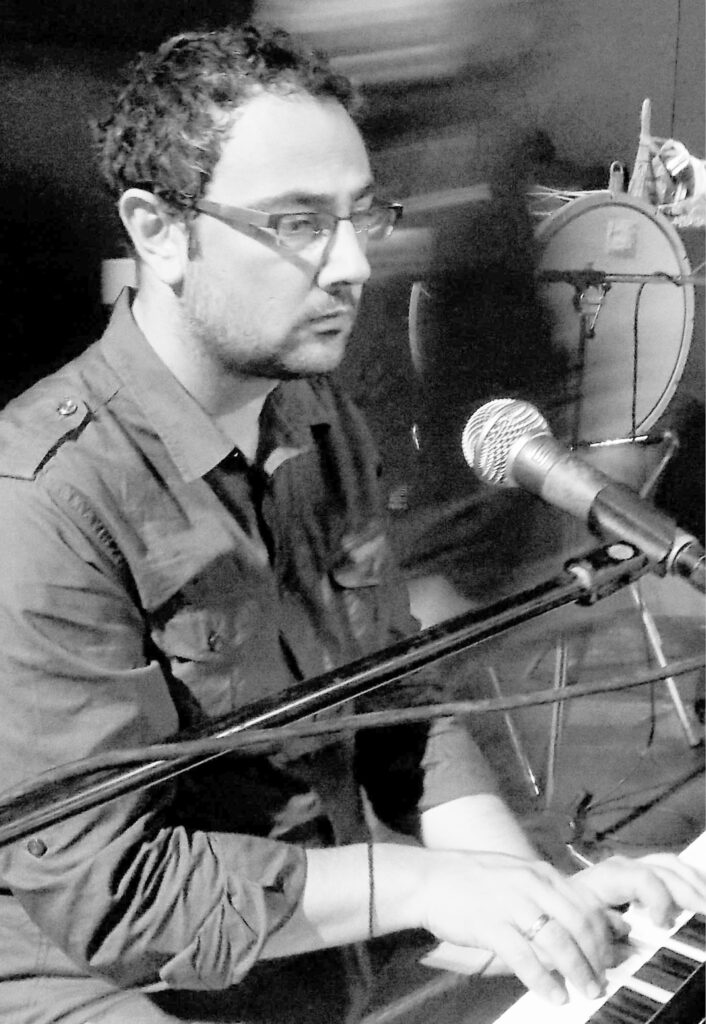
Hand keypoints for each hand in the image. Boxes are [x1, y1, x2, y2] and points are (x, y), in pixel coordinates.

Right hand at [421, 850, 616, 1005]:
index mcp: (541, 873)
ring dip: (577, 972)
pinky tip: (554, 996)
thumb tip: (588, 917)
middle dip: (596, 958)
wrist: (429, 879)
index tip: (611, 960)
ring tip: (586, 992)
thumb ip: (553, 896)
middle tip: (602, 982)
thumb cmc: (475, 881)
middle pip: (578, 924)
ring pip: (557, 941)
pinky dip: (544, 980)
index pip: (586, 905)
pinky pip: (525, 957)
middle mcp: (531, 885)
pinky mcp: (490, 925)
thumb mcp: (519, 877)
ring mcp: (510, 903)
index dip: (604, 937)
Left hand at [572, 853, 705, 928]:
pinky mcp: (636, 877)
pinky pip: (667, 871)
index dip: (659, 896)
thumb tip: (627, 934)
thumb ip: (599, 933)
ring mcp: (630, 869)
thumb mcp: (572, 927)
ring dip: (692, 882)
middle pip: (662, 868)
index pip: (640, 877)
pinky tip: (698, 895)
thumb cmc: (559, 919)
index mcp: (603, 878)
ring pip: (668, 865)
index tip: (664, 923)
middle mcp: (620, 868)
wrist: (545, 904)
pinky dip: (687, 880)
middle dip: (688, 889)